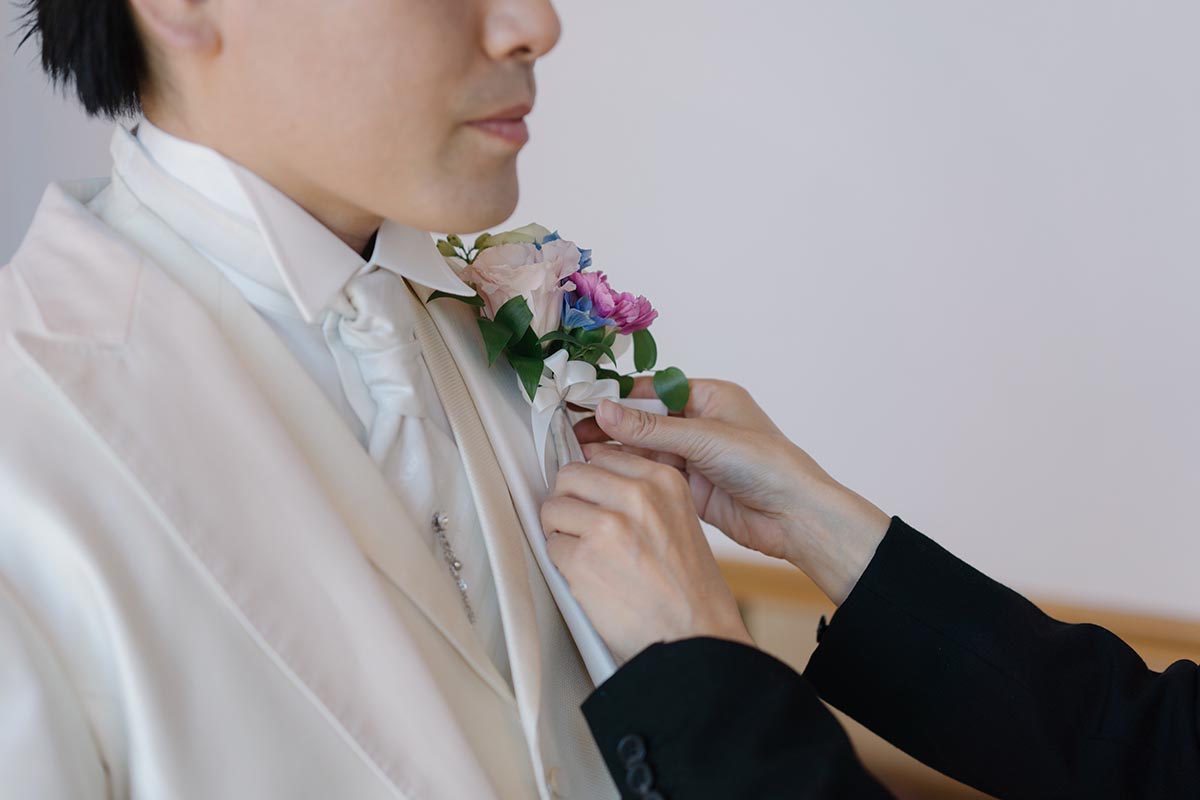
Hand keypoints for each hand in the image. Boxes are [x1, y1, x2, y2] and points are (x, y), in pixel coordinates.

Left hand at [540, 448, 753, 663]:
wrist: (697, 635)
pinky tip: (589, 577)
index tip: (588, 496)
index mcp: (662, 481)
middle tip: (581, 527)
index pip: (601, 457)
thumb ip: (642, 496)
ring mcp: (607, 525)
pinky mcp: (583, 558)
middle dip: (569, 502)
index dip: (590, 483)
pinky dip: (562, 564)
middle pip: (570, 476)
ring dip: (562, 533)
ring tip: (587, 555)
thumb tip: (596, 486)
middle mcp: (636, 495)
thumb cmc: (691, 590)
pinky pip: (550, 547)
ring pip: (553, 509)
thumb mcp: (680, 520)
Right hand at [574, 379, 890, 604]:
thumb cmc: (767, 464)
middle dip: (609, 424)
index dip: (616, 394)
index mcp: (709, 397)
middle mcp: (700, 424)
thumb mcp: (704, 438)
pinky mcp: (690, 488)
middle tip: (569, 429)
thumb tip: (603, 410)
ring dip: (614, 451)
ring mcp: (694, 457)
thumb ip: (650, 427)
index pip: (652, 389)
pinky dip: (628, 475)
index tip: (581, 399)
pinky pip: (652, 476)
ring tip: (576, 452)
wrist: (796, 517)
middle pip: (644, 420)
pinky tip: (602, 474)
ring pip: (644, 450)